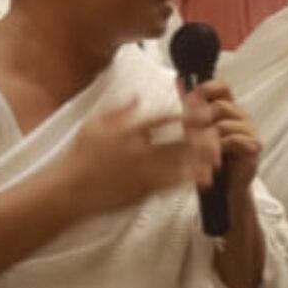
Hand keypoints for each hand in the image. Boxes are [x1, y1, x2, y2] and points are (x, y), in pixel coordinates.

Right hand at [60, 96, 219, 218]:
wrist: (69, 192)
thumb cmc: (79, 157)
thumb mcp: (94, 125)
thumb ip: (119, 110)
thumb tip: (138, 96)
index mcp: (128, 131)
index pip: (162, 118)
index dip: (184, 113)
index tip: (201, 110)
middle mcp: (139, 151)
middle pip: (177, 142)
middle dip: (200, 138)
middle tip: (217, 133)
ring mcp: (142, 173)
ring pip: (178, 165)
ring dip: (200, 161)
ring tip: (218, 157)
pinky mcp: (142, 192)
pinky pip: (171, 186)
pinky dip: (188, 181)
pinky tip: (203, 179)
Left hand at [191, 80, 261, 191]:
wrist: (226, 186)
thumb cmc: (212, 158)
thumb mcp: (199, 132)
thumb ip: (192, 108)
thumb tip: (178, 82)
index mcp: (229, 109)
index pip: (223, 87)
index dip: (208, 88)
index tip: (190, 99)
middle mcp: (242, 117)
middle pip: (221, 106)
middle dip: (200, 118)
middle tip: (186, 131)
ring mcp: (250, 131)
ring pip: (225, 124)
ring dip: (206, 137)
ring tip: (196, 148)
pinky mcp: (254, 146)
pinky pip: (234, 139)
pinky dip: (219, 147)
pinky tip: (212, 156)